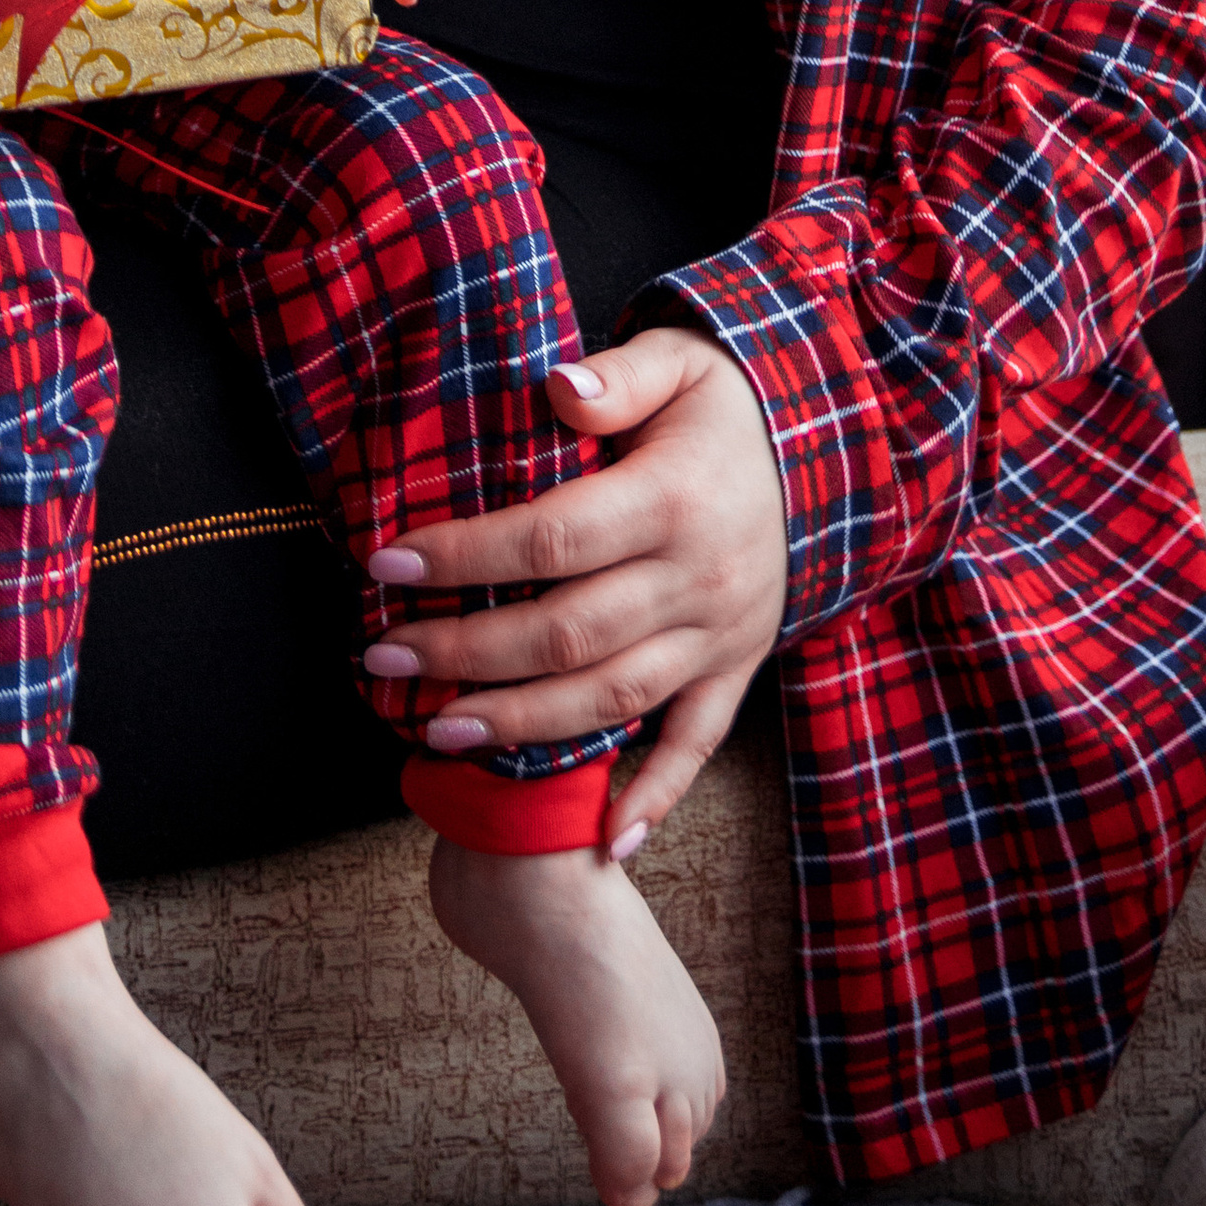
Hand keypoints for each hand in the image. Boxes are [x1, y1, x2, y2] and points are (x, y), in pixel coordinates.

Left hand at [360, 328, 786, 851]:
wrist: (821, 451)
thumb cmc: (724, 405)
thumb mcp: (679, 361)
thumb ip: (618, 376)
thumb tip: (558, 386)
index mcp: (675, 498)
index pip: (553, 538)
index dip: (466, 554)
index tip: (387, 565)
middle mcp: (699, 578)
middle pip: (568, 632)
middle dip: (466, 649)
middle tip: (383, 657)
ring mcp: (720, 634)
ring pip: (613, 697)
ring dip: (524, 723)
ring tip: (439, 727)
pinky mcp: (735, 670)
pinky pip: (697, 744)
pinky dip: (655, 797)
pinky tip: (605, 843)